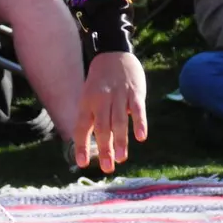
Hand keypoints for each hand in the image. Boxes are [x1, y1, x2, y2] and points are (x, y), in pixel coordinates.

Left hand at [73, 52, 147, 172]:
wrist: (113, 54)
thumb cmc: (99, 83)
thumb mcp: (88, 97)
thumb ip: (90, 119)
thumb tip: (87, 145)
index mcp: (87, 103)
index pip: (82, 127)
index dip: (81, 145)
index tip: (82, 163)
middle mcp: (101, 100)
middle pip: (102, 128)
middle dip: (104, 149)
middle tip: (107, 168)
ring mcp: (118, 96)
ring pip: (119, 121)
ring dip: (120, 140)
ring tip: (121, 158)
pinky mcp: (135, 92)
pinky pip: (137, 109)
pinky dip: (139, 123)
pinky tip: (141, 137)